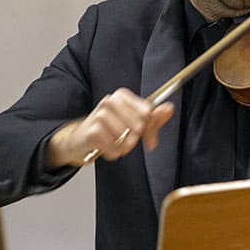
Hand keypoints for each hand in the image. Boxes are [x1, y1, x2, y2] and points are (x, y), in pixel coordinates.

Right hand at [45, 88, 173, 168]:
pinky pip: (115, 148)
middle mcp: (110, 101)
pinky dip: (114, 153)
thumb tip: (169, 109)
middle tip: (127, 142)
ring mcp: (100, 115)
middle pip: (139, 126)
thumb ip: (153, 118)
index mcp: (122, 96)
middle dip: (136, 140)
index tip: (149, 138)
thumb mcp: (133, 122)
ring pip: (127, 139)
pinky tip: (106, 147)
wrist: (80, 138)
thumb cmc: (109, 128)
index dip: (150, 129)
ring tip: (114, 143)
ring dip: (123, 147)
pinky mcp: (93, 131)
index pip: (147, 113)